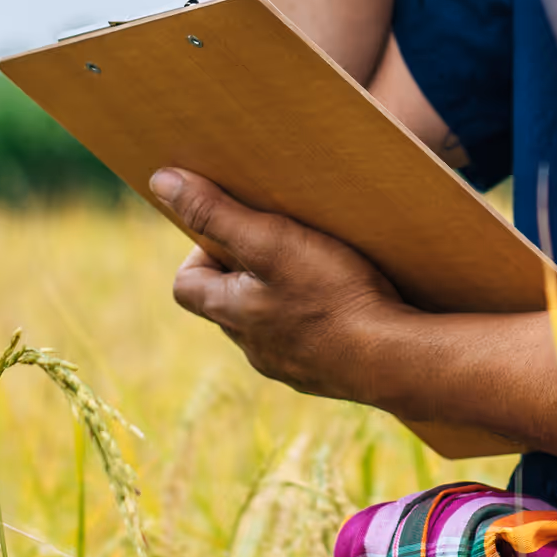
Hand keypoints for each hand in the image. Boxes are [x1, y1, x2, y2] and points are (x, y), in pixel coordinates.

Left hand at [155, 167, 410, 401]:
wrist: (394, 359)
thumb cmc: (332, 295)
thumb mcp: (272, 240)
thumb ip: (216, 212)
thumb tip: (161, 182)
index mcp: (230, 312)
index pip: (185, 285)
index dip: (201, 253)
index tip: (236, 231)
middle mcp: (251, 346)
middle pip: (227, 302)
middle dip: (245, 270)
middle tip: (282, 242)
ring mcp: (287, 365)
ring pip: (267, 323)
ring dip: (281, 296)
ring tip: (318, 268)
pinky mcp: (323, 374)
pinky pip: (305, 342)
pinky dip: (314, 320)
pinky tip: (345, 301)